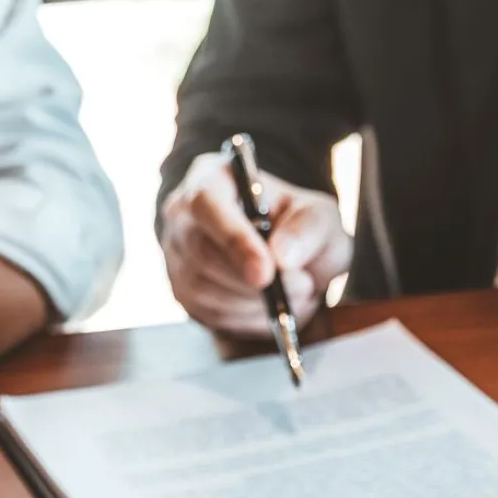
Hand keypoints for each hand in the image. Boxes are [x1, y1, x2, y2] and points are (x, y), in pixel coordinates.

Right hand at [160, 151, 351, 337]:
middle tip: (301, 286)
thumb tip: (282, 256)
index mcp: (212, 179)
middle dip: (253, 281)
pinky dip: (248, 318)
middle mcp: (183, 216)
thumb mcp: (320, 218)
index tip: (266, 272)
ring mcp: (177, 256)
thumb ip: (308, 229)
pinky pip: (210, 314)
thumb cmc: (299, 227)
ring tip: (294, 292)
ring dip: (256, 302)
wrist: (290, 257)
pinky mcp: (183, 292)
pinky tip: (272, 305)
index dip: (234, 240)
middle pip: (202, 253)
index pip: (206, 204)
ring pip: (205, 290)